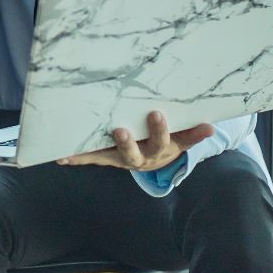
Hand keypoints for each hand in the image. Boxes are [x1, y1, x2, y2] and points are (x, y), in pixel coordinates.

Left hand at [58, 110, 213, 172]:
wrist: (156, 159)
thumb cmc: (169, 141)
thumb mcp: (182, 138)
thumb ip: (194, 133)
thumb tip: (211, 127)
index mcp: (158, 150)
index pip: (161, 140)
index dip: (159, 130)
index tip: (157, 114)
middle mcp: (138, 157)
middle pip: (132, 153)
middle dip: (126, 142)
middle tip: (120, 130)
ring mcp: (119, 158)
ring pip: (105, 157)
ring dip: (90, 155)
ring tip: (72, 154)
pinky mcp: (105, 157)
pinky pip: (90, 157)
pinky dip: (75, 158)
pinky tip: (60, 157)